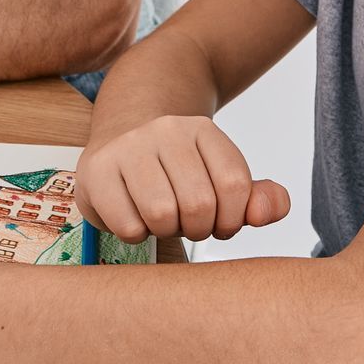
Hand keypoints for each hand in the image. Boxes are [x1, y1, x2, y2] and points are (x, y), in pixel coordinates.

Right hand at [75, 114, 289, 243]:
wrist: (119, 140)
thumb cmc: (177, 173)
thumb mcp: (221, 180)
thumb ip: (258, 199)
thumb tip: (267, 214)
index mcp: (202, 130)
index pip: (235, 186)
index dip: (231, 219)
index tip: (218, 221)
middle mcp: (165, 130)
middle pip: (199, 204)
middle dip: (197, 229)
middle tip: (185, 221)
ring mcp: (128, 147)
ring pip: (162, 214)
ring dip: (165, 231)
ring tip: (159, 218)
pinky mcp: (95, 170)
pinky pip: (127, 225)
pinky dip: (135, 233)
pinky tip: (132, 215)